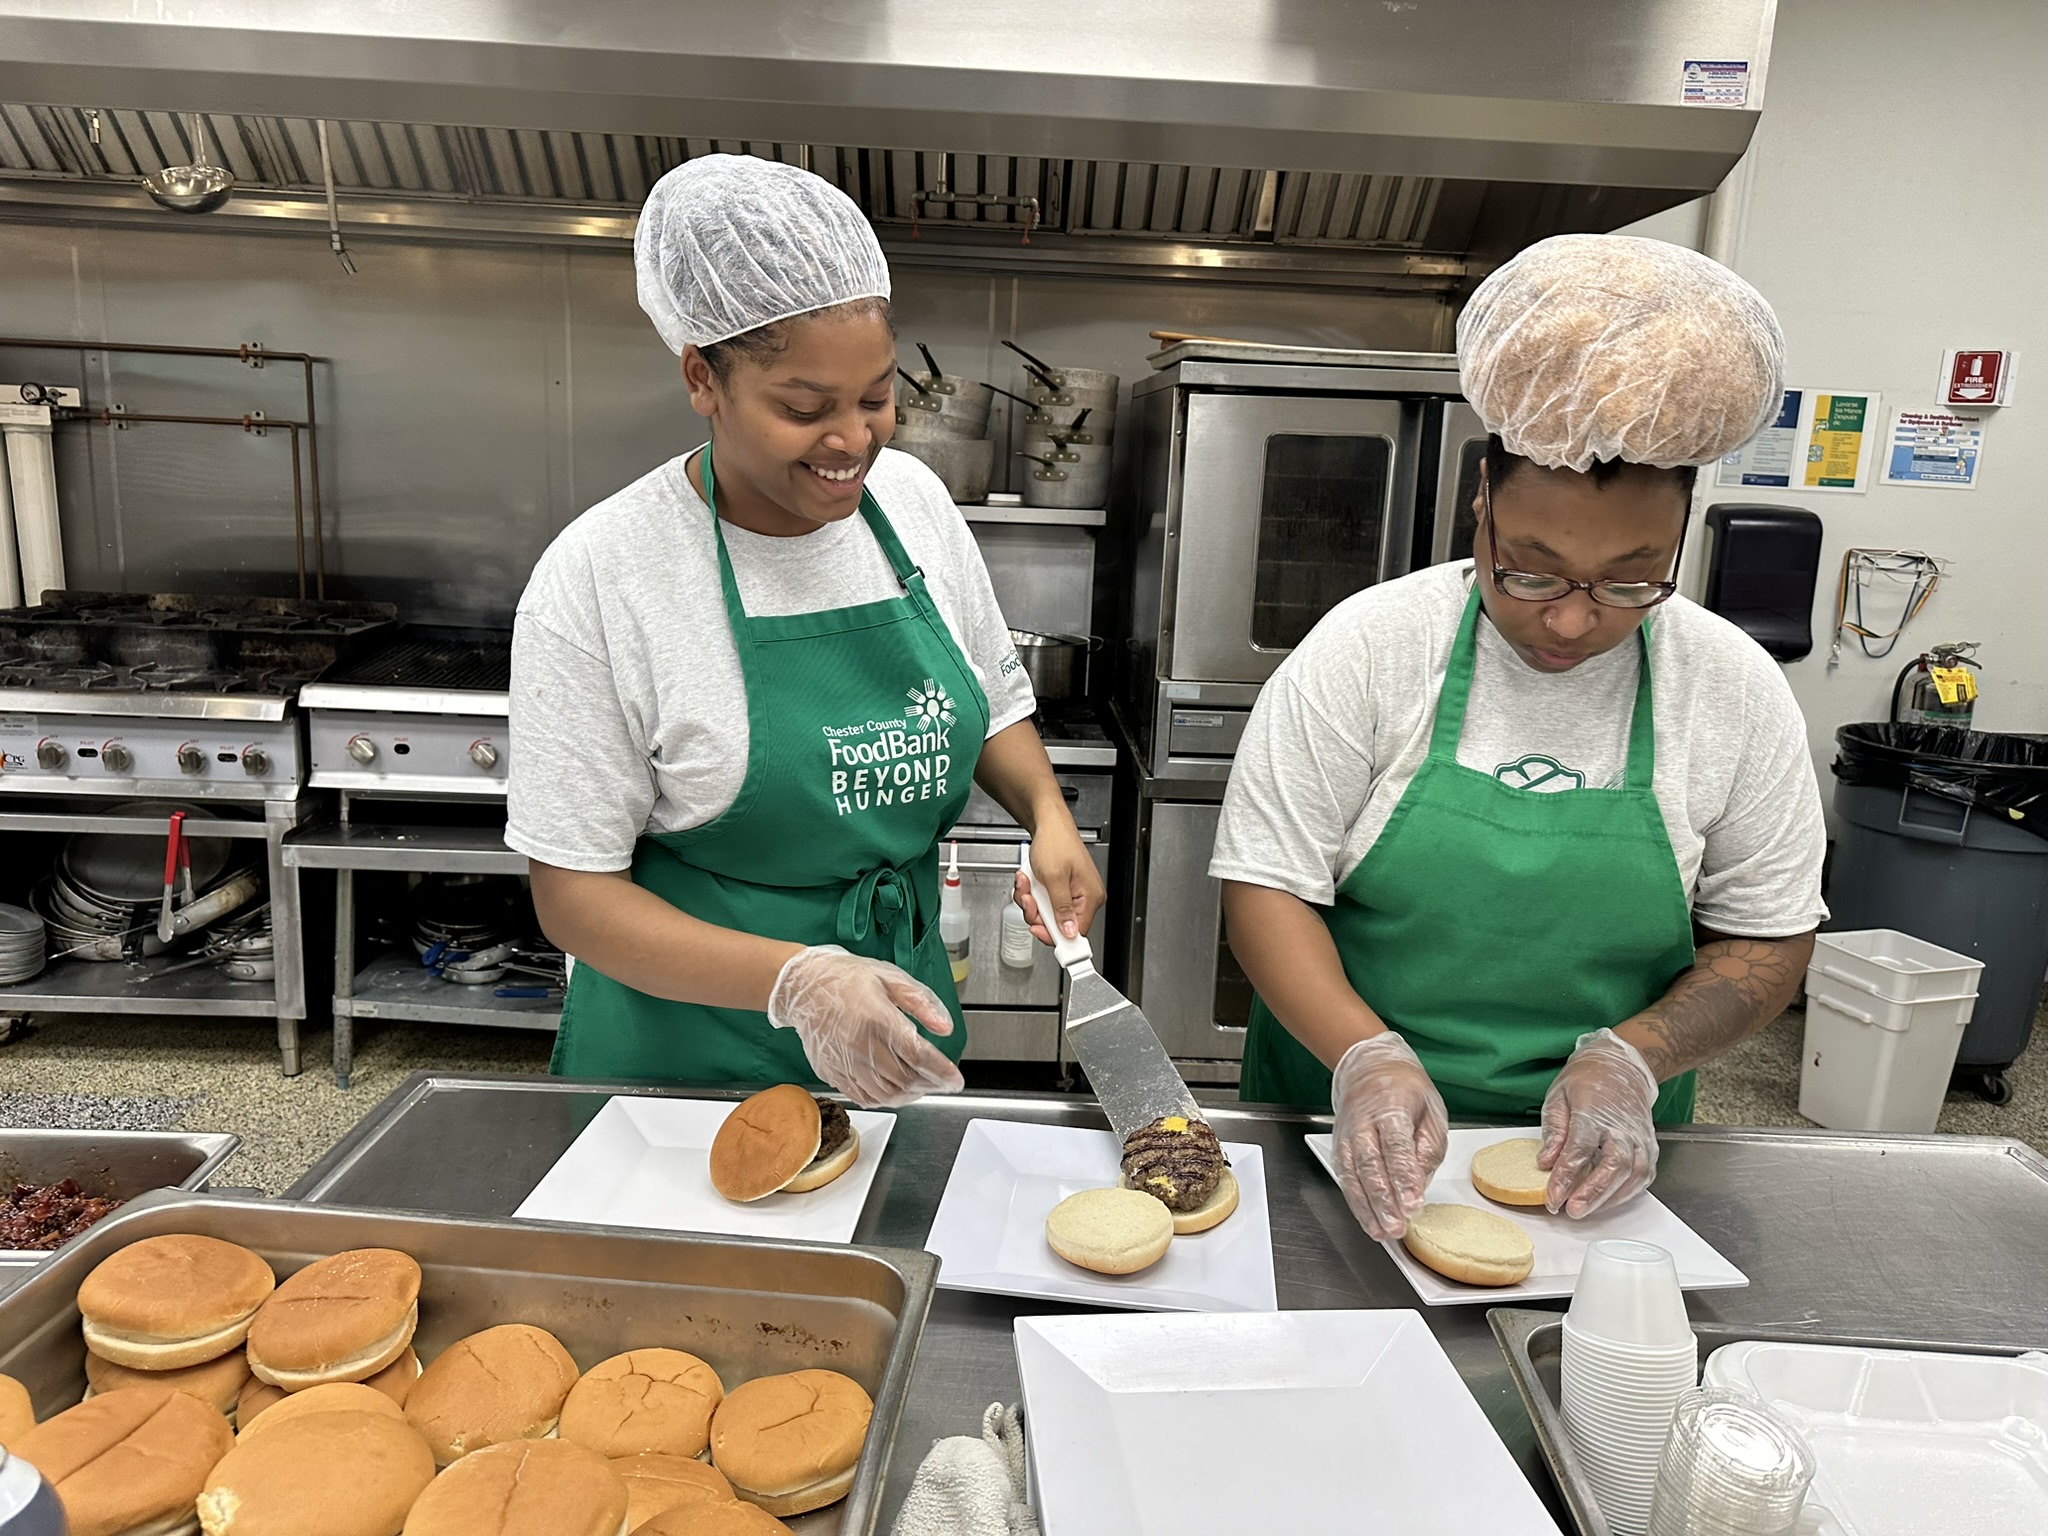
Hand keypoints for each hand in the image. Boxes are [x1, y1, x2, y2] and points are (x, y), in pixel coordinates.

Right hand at [765, 945, 965, 1107]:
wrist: (803, 986)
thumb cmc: (847, 978)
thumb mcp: (890, 977)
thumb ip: (921, 1003)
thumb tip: (945, 1028)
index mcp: (876, 1017)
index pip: (917, 1054)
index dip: (941, 1071)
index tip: (955, 1080)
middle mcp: (859, 1044)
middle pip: (904, 1078)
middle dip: (930, 1084)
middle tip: (942, 1081)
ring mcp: (844, 1062)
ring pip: (886, 1093)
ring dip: (910, 1095)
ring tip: (922, 1086)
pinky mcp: (832, 1073)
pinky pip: (864, 1097)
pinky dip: (885, 1099)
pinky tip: (896, 1090)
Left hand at [1011, 823, 1106, 943]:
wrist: (1048, 823)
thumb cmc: (1056, 842)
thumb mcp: (1054, 878)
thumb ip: (1061, 908)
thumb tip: (1069, 932)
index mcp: (1090, 897)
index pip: (1076, 932)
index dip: (1054, 934)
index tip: (1039, 933)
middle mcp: (1084, 898)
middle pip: (1057, 924)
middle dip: (1037, 911)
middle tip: (1030, 897)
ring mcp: (1071, 894)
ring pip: (1046, 913)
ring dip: (1031, 900)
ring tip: (1028, 882)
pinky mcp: (1060, 889)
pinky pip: (1043, 902)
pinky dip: (1032, 892)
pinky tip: (1030, 879)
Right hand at [1329, 1033, 1448, 1240]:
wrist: (1369, 1068)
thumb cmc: (1405, 1091)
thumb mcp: (1431, 1111)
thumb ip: (1428, 1148)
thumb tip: (1419, 1183)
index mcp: (1391, 1108)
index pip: (1396, 1146)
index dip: (1404, 1177)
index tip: (1413, 1203)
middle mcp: (1363, 1122)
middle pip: (1371, 1164)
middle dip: (1383, 1199)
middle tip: (1397, 1225)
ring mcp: (1347, 1135)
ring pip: (1352, 1174)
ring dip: (1366, 1207)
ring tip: (1381, 1232)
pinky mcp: (1339, 1147)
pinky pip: (1344, 1177)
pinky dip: (1355, 1202)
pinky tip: (1367, 1221)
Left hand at [1539, 1027, 1659, 1217]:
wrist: (1620, 1067)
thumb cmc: (1586, 1081)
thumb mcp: (1558, 1097)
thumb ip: (1554, 1131)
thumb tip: (1545, 1162)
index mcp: (1594, 1112)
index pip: (1580, 1149)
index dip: (1566, 1176)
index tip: (1552, 1197)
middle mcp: (1621, 1127)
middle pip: (1613, 1164)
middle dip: (1593, 1192)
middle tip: (1573, 1211)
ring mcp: (1639, 1137)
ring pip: (1633, 1173)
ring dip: (1611, 1197)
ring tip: (1587, 1211)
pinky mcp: (1649, 1146)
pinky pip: (1644, 1175)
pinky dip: (1628, 1192)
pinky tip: (1608, 1201)